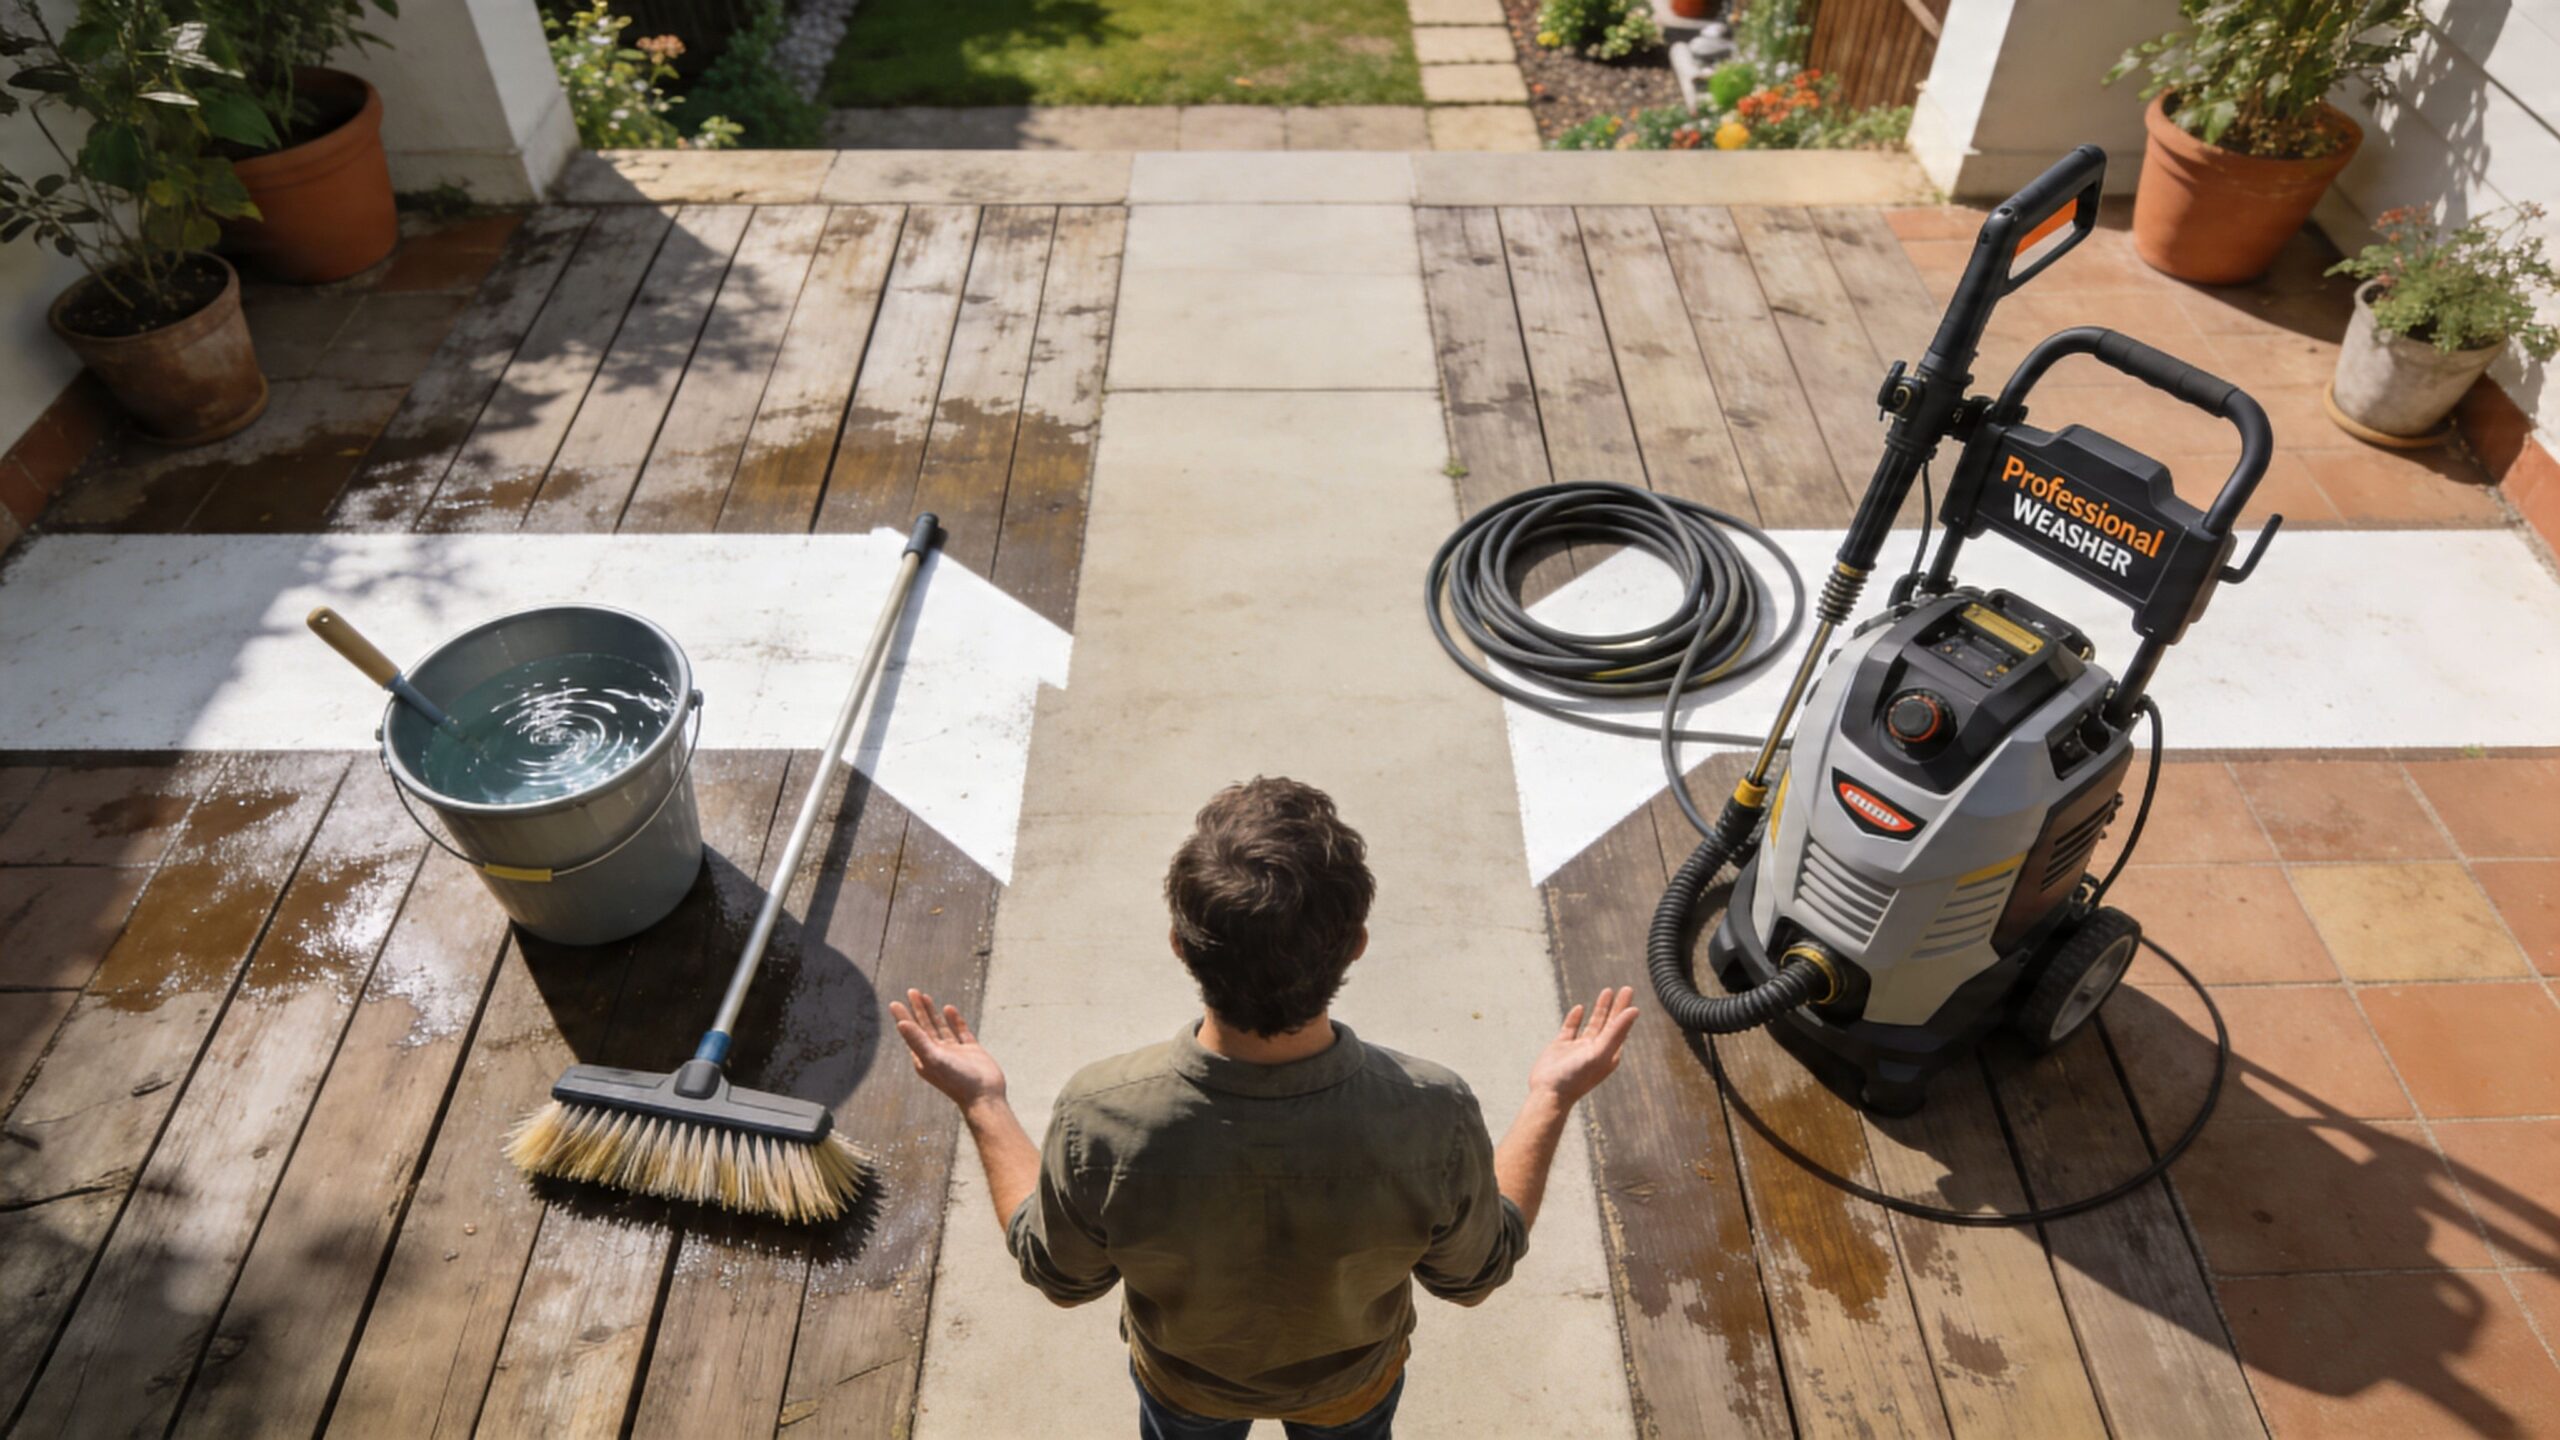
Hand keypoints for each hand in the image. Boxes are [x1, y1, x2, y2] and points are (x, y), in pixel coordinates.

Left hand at [890, 989, 1006, 1108]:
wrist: (984, 1095)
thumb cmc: (957, 1081)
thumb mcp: (934, 1059)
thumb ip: (918, 1040)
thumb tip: (900, 1023)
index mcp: (924, 1058)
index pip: (911, 1033)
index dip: (903, 1017)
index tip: (894, 1003)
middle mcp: (938, 1054)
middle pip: (924, 1027)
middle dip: (917, 1009)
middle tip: (911, 991)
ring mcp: (955, 1052)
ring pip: (941, 1027)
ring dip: (933, 1012)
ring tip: (925, 996)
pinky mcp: (971, 1051)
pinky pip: (961, 1031)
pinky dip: (955, 1020)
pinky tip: (949, 1009)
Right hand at [1526, 987, 1637, 1106]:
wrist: (1549, 1093)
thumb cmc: (1577, 1077)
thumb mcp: (1600, 1052)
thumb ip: (1617, 1031)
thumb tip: (1634, 1010)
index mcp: (1608, 1054)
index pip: (1620, 1026)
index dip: (1625, 1009)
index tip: (1629, 992)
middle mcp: (1596, 1050)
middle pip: (1610, 1023)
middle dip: (1617, 1006)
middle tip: (1626, 989)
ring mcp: (1578, 1048)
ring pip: (1593, 1024)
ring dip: (1600, 1009)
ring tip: (1607, 992)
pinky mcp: (1561, 1048)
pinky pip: (1570, 1029)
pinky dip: (1575, 1018)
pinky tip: (1579, 1008)